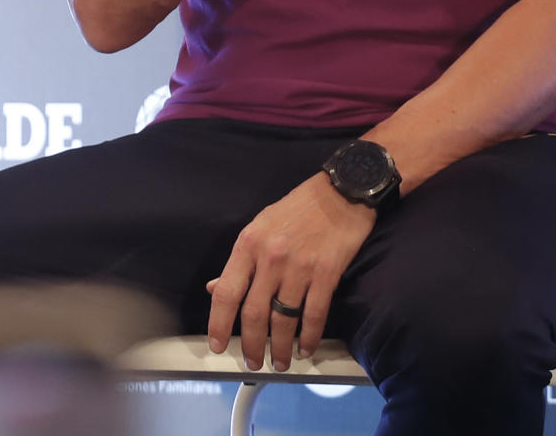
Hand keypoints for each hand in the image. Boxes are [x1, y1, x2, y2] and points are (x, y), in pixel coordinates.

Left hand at [206, 172, 374, 370]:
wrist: (340, 193)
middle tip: (251, 363)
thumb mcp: (259, 227)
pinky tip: (304, 348)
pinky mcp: (327, 274)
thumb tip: (215, 288)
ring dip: (279, 347)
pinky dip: (308, 337)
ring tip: (279, 363)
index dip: (218, 323)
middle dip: (250, 344)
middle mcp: (270, 259)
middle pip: (253, 313)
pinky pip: (314, 314)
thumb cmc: (296, 209)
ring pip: (283, 319)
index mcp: (248, 245)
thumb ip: (240, 261)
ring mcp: (299, 268)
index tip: (216, 344)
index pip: (226, 292)